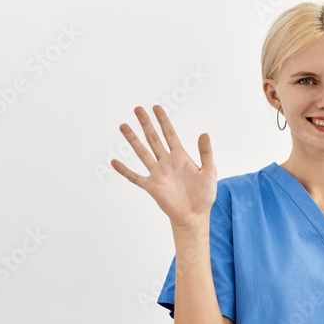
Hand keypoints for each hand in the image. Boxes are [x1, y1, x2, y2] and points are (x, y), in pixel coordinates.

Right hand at [111, 105, 216, 228]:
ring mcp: (157, 173)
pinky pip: (135, 177)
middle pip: (153, 139)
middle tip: (138, 109)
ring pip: (142, 153)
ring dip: (133, 140)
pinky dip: (124, 170)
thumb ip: (206, 153)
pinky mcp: (151, 186)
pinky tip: (114, 161)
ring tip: (123, 126)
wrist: (195, 215)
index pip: (170, 134)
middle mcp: (166, 162)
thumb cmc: (204, 195)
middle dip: (146, 124)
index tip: (156, 107)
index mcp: (180, 157)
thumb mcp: (209, 171)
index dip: (163, 121)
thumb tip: (204, 133)